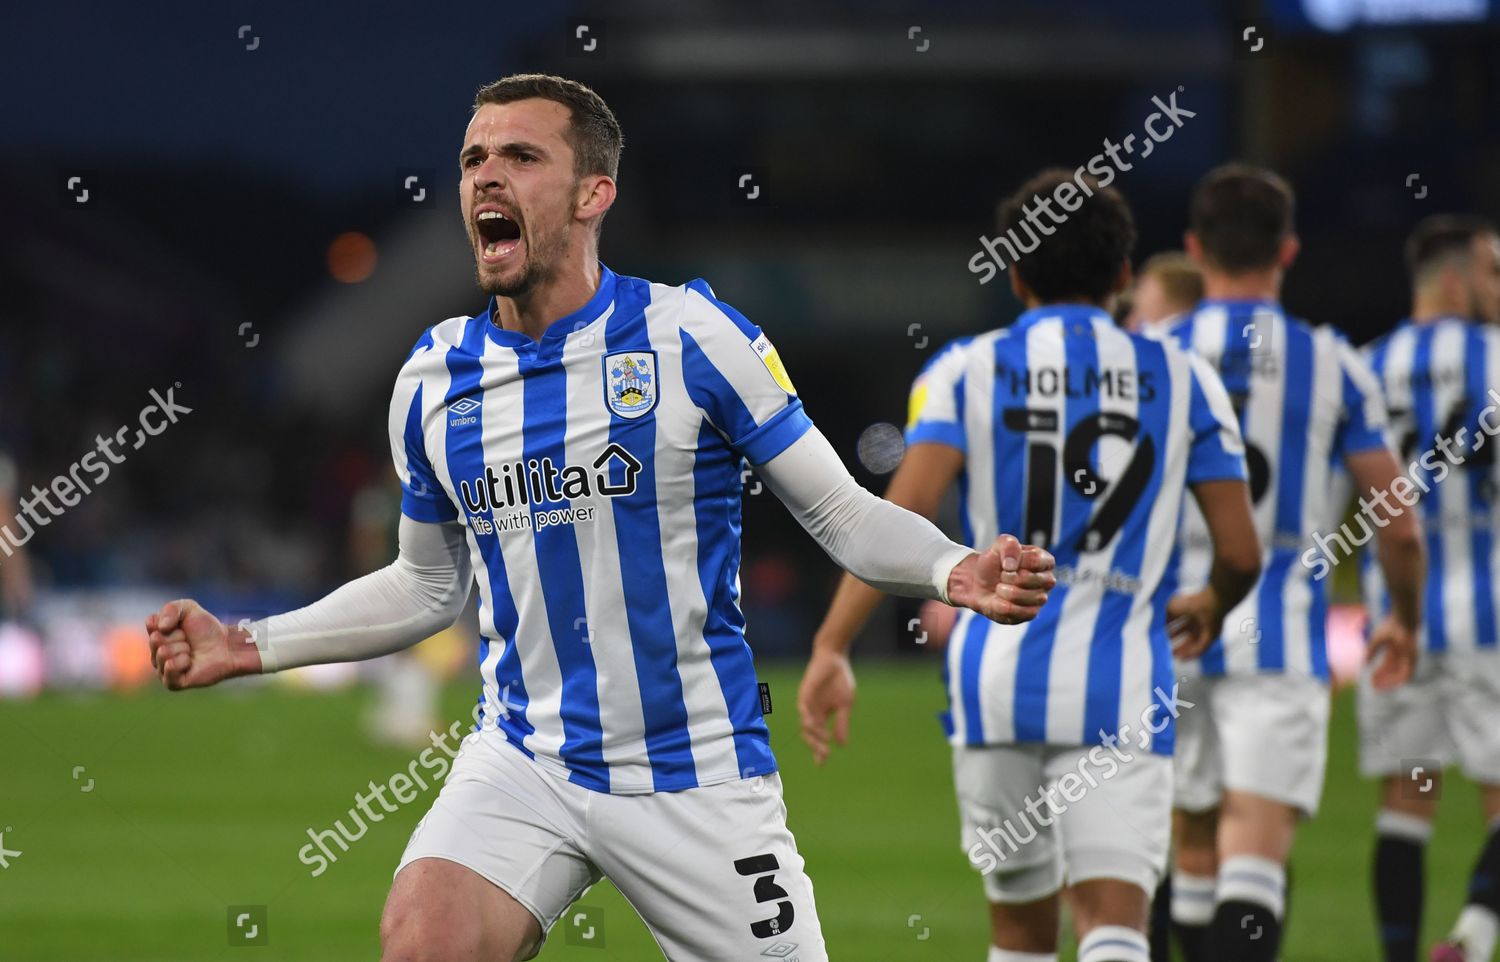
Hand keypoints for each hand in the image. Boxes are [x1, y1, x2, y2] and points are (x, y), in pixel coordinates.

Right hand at [146, 599, 260, 689]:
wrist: (225, 645)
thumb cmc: (206, 628)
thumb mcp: (188, 608)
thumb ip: (170, 609)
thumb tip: (160, 628)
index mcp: (155, 635)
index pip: (151, 624)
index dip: (171, 621)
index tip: (181, 625)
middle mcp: (155, 653)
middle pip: (156, 639)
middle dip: (178, 636)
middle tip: (189, 640)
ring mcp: (162, 669)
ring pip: (163, 653)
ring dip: (182, 648)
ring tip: (191, 651)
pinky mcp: (173, 683)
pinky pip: (168, 670)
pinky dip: (181, 662)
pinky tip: (189, 661)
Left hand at [798, 649, 855, 764]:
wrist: (835, 658)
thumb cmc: (840, 680)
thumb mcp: (845, 705)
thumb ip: (842, 723)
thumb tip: (841, 745)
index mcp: (822, 715)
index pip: (819, 737)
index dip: (819, 750)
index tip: (821, 764)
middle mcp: (813, 712)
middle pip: (810, 734)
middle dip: (816, 746)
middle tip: (824, 755)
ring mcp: (807, 704)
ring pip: (806, 725)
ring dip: (814, 735)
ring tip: (824, 743)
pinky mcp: (804, 694)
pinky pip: (803, 710)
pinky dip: (808, 720)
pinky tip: (814, 726)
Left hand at [946, 535, 1054, 624]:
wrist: (978, 582)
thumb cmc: (994, 563)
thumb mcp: (999, 545)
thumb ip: (1008, 545)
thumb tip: (1012, 566)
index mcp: (1045, 561)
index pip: (1036, 560)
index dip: (1016, 561)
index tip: (1006, 562)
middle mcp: (1047, 581)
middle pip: (1031, 580)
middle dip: (1010, 577)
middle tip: (1002, 575)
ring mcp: (1040, 599)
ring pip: (1025, 597)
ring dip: (1004, 591)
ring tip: (999, 588)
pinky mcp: (1029, 614)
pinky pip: (1017, 612)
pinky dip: (1001, 605)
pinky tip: (999, 599)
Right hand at [1166, 587, 1221, 658]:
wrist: (1208, 605)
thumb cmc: (1190, 603)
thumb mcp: (1169, 608)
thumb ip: (1162, 617)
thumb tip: (1156, 626)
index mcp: (1189, 613)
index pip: (1179, 626)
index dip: (1170, 633)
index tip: (1162, 639)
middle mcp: (1198, 622)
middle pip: (1187, 636)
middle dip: (1178, 644)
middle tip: (1168, 651)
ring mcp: (1205, 630)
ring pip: (1194, 644)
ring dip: (1184, 651)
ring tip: (1174, 656)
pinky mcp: (1211, 638)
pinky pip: (1200, 649)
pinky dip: (1191, 654)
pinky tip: (1183, 657)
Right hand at [1366, 615, 1416, 689]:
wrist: (1404, 620)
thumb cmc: (1390, 626)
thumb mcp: (1376, 640)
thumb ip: (1370, 652)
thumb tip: (1364, 664)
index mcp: (1395, 649)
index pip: (1387, 665)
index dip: (1379, 672)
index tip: (1371, 679)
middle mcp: (1403, 655)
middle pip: (1393, 671)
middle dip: (1383, 679)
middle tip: (1374, 686)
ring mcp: (1408, 658)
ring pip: (1399, 674)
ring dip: (1389, 681)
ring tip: (1379, 686)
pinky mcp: (1413, 659)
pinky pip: (1407, 674)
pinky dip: (1397, 679)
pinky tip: (1389, 683)